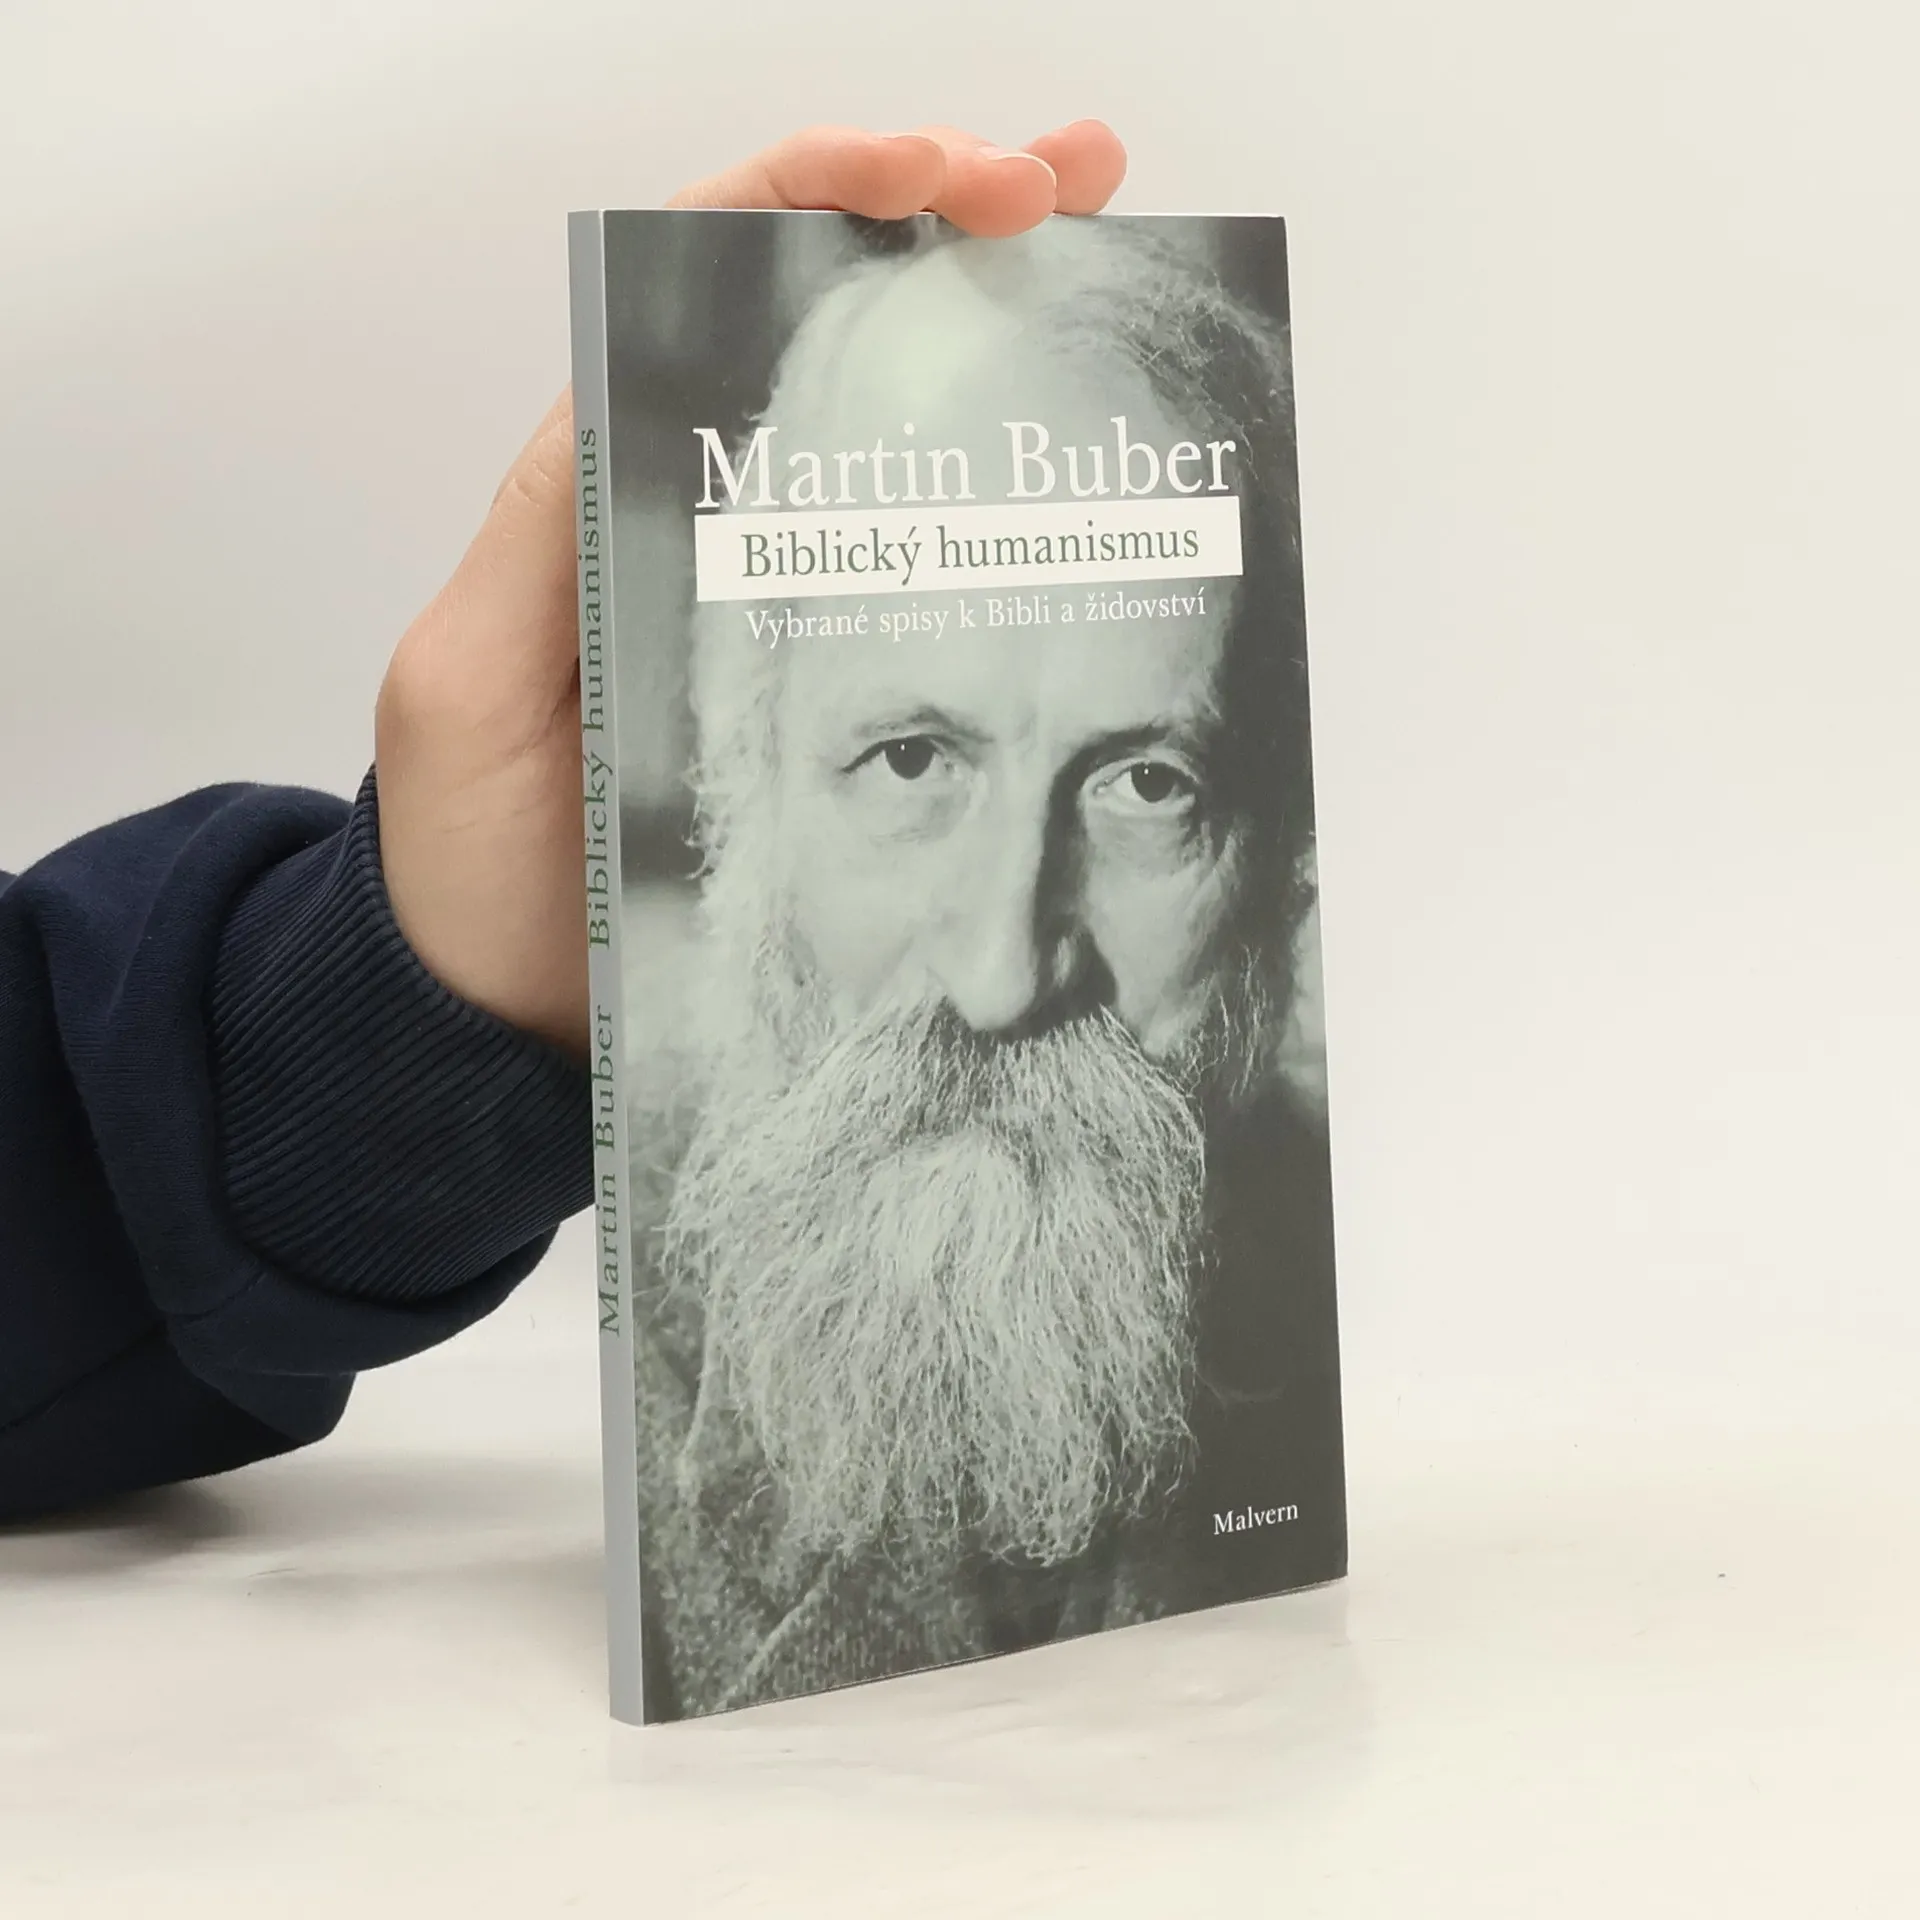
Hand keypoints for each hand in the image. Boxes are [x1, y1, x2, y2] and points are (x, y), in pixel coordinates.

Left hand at [372, 122, 1128, 1055]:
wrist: (512, 1014)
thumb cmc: (474, 864)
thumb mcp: (468, 689)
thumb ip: (539, 546)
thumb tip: (623, 394)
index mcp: (610, 481)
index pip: (710, 276)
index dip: (824, 191)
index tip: (941, 176)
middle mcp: (704, 511)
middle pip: (828, 313)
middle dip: (949, 214)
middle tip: (1075, 178)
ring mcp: (779, 592)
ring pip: (896, 411)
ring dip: (1000, 309)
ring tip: (1113, 231)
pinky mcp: (834, 680)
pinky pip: (927, 553)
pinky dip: (1010, 480)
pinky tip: (1095, 447)